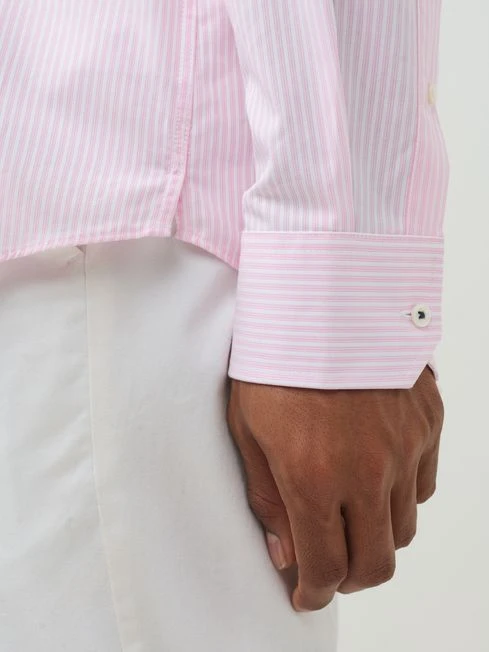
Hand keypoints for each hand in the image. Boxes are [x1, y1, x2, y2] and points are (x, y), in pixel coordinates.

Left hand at [226, 365, 443, 611]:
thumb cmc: (274, 357)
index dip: (313, 592)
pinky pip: (423, 484)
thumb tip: (285, 552)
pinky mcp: (427, 420)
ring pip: (404, 528)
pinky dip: (401, 497)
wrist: (322, 293)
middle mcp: (369, 471)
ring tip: (348, 517)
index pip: (324, 567)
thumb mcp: (249, 427)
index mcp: (314, 477)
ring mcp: (406, 446)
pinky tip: (375, 478)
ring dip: (375, 537)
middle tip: (327, 566)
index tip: (305, 593)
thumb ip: (267, 496)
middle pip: (375, 563)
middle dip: (348, 577)